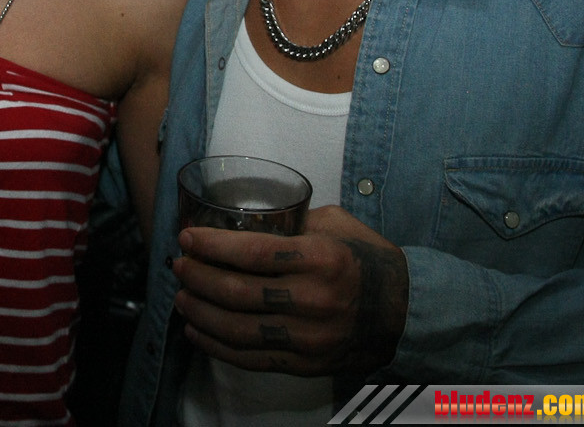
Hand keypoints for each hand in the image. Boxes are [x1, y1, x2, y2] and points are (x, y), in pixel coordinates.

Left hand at [172, 205, 406, 376]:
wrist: (405, 312)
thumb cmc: (366, 260)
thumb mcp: (337, 225)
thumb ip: (294, 221)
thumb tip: (245, 220)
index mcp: (321, 259)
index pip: (252, 253)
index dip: (211, 246)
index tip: (186, 238)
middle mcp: (313, 301)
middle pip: (237, 293)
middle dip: (197, 278)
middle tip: (178, 266)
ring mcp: (308, 338)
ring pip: (237, 330)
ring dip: (200, 313)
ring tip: (181, 297)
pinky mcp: (304, 364)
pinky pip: (250, 358)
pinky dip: (217, 345)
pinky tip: (197, 330)